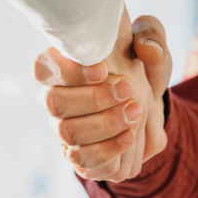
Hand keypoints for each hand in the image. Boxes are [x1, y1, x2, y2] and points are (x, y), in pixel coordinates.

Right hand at [33, 8, 171, 181]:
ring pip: (67, 133)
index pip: (44, 67)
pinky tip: (130, 136)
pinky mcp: (80, 156)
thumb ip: (152, 36)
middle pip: (53, 102)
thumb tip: (148, 49)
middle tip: (129, 90)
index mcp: (64, 66)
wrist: (153, 108)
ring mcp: (66, 129)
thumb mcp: (152, 46)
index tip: (103, 69)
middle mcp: (57, 98)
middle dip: (93, 98)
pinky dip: (108, 150)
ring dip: (104, 123)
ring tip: (136, 112)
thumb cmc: (143, 70)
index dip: (68, 70)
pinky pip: (82, 160)